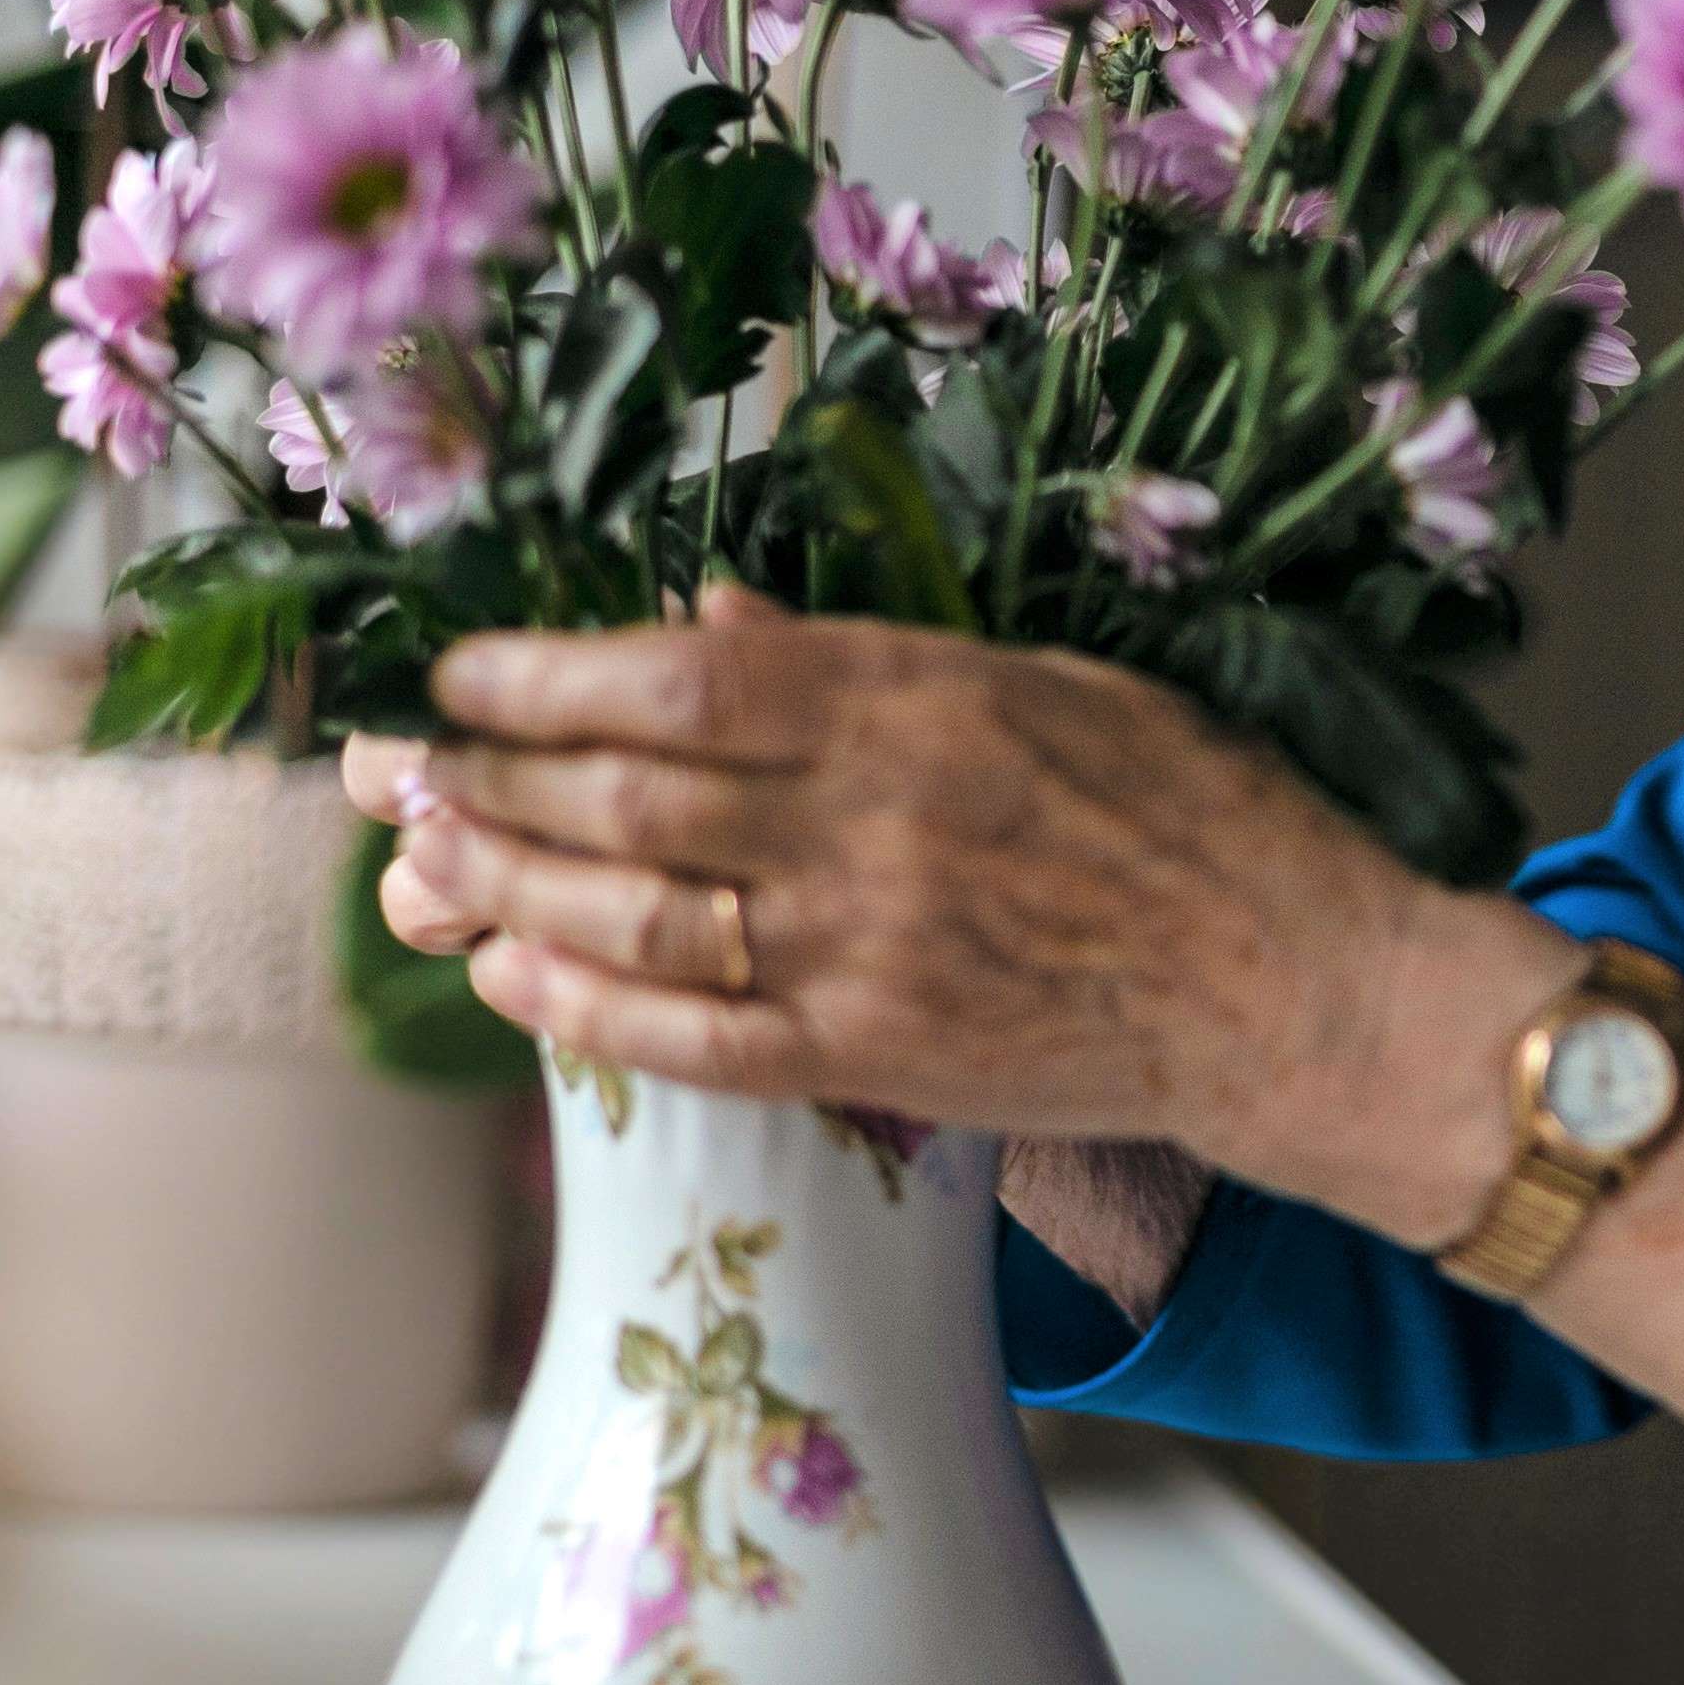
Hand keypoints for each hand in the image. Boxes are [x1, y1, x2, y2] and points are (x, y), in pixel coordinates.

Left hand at [348, 588, 1563, 1223]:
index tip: (465, 669)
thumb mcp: (1042, 683)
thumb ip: (864, 656)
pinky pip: (691, 1037)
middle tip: (391, 760)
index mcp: (920, 703)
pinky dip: (583, 1003)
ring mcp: (867, 952)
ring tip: (420, 853)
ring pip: (633, 912)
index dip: (544, 676)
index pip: (680, 682)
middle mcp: (874, 824)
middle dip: (484, 774)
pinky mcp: (875, 1058)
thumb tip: (700, 626)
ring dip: (501, 881)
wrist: (1292, 990)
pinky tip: (509, 969)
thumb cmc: (1188, 811)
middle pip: (623, 794)